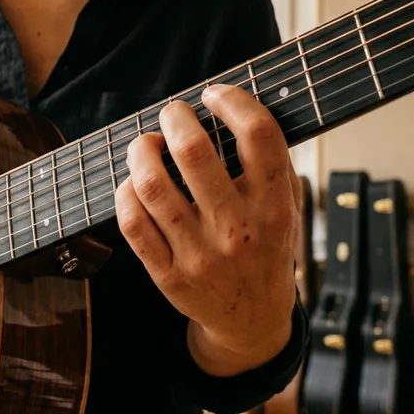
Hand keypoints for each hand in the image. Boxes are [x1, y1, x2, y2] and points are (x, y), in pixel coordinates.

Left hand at [115, 84, 300, 376]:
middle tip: (173, 113)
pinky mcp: (168, 276)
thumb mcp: (288, 208)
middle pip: (194, 153)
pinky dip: (126, 192)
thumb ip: (271, 164)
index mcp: (275, 207)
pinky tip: (135, 182)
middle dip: (175, 118)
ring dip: (141, 150)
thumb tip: (235, 105)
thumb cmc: (266, 248)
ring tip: (146, 143)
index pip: (259, 136)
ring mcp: (200, 255)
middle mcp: (238, 230)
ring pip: (152, 185)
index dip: (233, 101)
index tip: (215, 94)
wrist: (252, 319)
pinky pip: (132, 223)